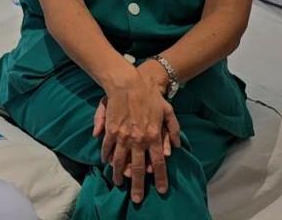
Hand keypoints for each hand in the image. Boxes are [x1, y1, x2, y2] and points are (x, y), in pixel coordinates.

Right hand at [93, 75, 180, 204]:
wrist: (128, 83)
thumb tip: (175, 147)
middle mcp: (138, 140)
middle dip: (137, 185)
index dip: (159, 178)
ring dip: (118, 174)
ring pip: (120, 161)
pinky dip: (106, 157)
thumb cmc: (150, 95)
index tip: (160, 190)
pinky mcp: (111, 130)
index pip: (158, 163)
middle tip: (136, 198)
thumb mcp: (168, 111)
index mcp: (153, 136)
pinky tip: (106, 162)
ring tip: (119, 183)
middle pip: (137, 168)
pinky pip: (108, 148)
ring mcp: (123, 136)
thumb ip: (174, 130)